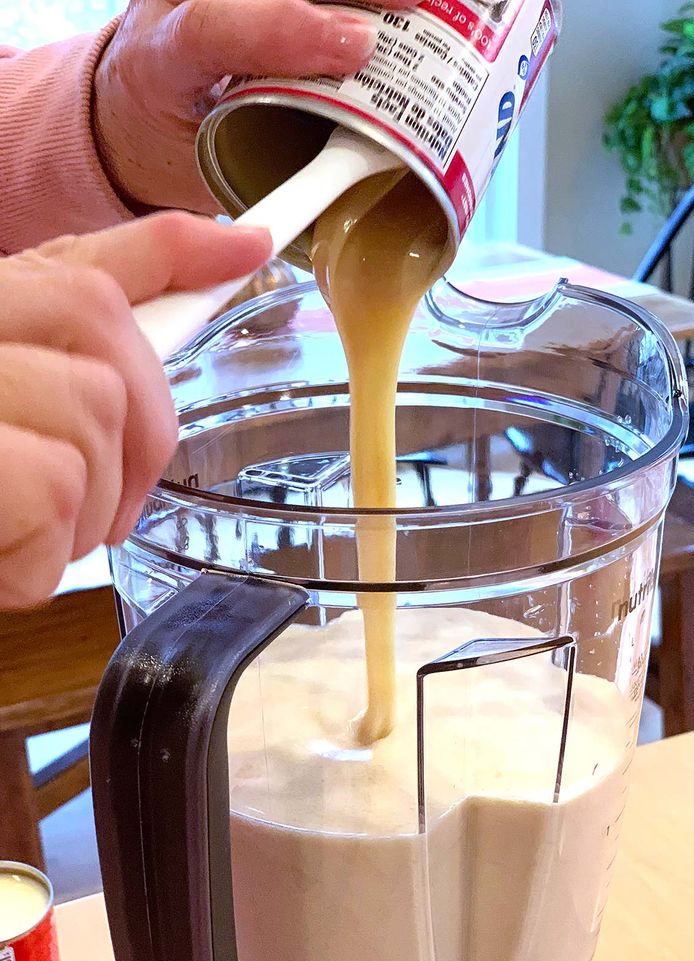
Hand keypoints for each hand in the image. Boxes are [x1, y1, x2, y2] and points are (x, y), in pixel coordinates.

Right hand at [0, 213, 270, 608]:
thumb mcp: (14, 418)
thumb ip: (94, 342)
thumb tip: (237, 251)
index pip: (85, 262)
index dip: (179, 249)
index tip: (251, 248)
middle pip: (106, 331)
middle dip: (139, 438)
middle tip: (106, 508)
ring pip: (92, 411)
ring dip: (81, 512)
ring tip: (21, 540)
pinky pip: (51, 481)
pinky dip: (39, 553)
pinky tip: (0, 562)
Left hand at [94, 0, 416, 212]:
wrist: (130, 107)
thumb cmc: (168, 148)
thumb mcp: (205, 173)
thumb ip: (262, 174)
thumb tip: (347, 193)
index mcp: (159, 58)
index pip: (212, 27)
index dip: (286, 30)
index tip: (358, 47)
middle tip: (416, 9)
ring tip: (419, 5)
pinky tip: (394, 4)